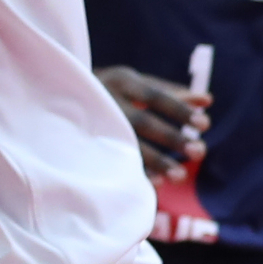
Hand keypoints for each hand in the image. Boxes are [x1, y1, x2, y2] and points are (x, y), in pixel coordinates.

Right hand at [94, 66, 208, 181]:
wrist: (55, 94)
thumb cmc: (108, 89)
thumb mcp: (134, 84)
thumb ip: (170, 92)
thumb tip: (208, 101)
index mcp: (120, 80)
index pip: (154, 95)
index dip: (179, 110)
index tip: (205, 124)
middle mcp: (105, 99)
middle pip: (142, 121)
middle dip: (172, 138)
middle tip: (200, 151)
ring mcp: (93, 122)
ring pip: (127, 143)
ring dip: (156, 161)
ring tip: (181, 175)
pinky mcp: (85, 142)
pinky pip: (112, 159)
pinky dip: (135, 171)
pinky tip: (156, 182)